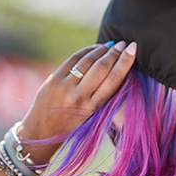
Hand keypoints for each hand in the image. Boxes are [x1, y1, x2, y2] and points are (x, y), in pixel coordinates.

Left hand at [16, 41, 136, 163]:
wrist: (42, 132)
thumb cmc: (72, 125)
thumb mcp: (92, 116)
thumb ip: (102, 96)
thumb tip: (116, 69)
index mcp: (93, 108)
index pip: (114, 80)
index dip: (125, 62)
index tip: (133, 49)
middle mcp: (79, 97)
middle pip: (102, 68)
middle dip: (115, 53)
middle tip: (123, 43)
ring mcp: (65, 87)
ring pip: (88, 61)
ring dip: (101, 50)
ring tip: (110, 45)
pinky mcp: (54, 80)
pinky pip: (73, 60)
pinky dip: (86, 51)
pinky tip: (94, 48)